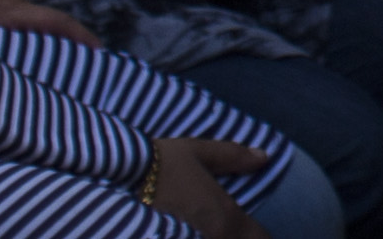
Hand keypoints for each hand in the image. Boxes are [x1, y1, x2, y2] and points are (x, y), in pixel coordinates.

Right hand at [144, 136, 270, 238]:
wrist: (119, 180)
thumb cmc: (161, 163)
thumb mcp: (198, 152)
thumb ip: (233, 156)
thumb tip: (263, 157)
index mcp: (225, 218)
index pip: (259, 238)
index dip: (258, 234)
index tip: (253, 228)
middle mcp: (212, 238)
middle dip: (241, 236)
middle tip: (236, 227)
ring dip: (220, 236)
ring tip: (210, 227)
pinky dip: (201, 238)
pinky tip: (195, 230)